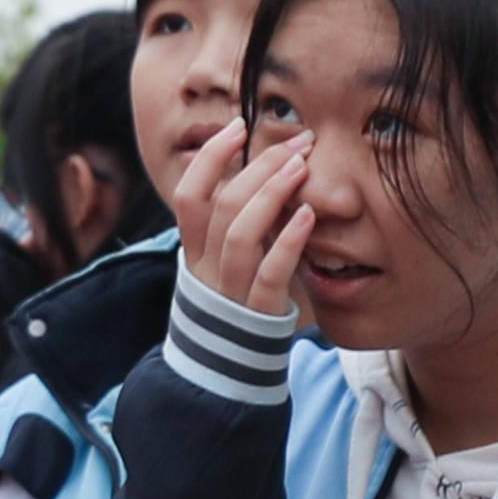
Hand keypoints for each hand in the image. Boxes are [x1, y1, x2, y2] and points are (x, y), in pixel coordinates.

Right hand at [171, 112, 312, 317]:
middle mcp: (206, 269)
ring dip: (271, 194)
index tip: (239, 126)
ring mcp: (231, 292)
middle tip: (297, 143)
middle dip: (259, 166)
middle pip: (221, 205)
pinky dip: (288, 241)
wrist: (229, 372)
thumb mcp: (227, 262)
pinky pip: (270, 273)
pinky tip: (308, 215)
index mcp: (193, 252)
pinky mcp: (259, 314)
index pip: (189, 195)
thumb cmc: (239, 304)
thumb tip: (265, 168)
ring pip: (239, 234)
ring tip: (302, 168)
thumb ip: (238, 223)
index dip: (211, 158)